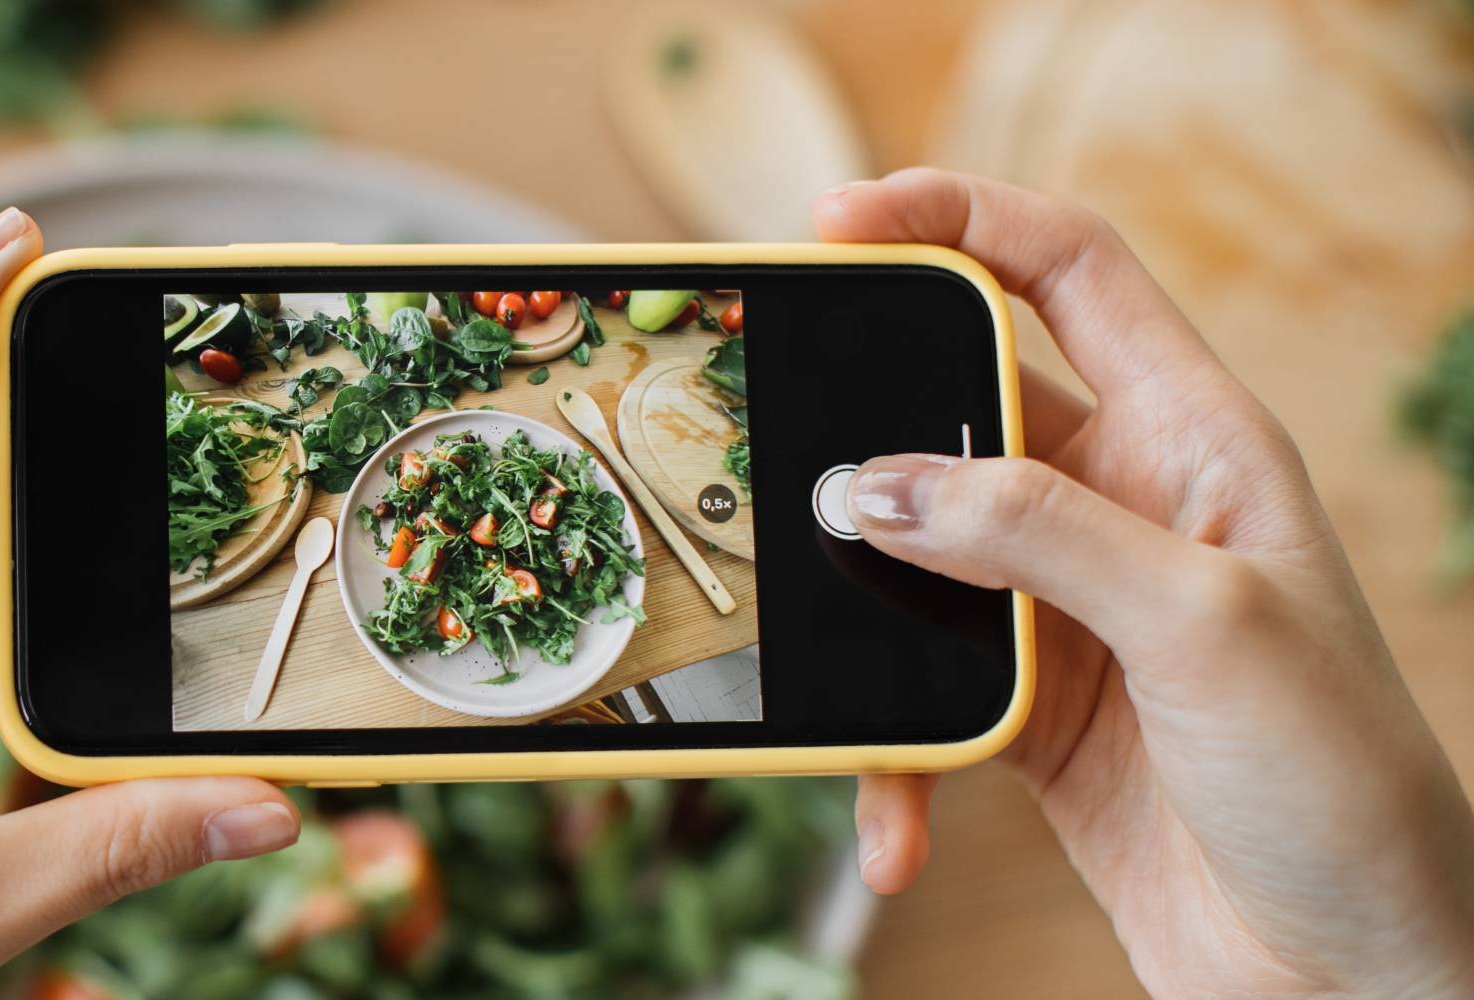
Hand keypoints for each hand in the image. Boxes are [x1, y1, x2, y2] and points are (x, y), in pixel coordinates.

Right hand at [824, 170, 1473, 995]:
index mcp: (1194, 442)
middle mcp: (1122, 510)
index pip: (1070, 273)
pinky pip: (914, 701)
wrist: (1354, 973)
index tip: (842, 221)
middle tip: (766, 429)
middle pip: (958, 407)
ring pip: (912, 561)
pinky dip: (889, 762)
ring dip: (859, 617)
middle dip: (862, 422)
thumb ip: (1034, 537)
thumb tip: (873, 484)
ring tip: (823, 661)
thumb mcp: (1202, 629)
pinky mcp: (1025, 713)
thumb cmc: (1340, 783)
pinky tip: (898, 827)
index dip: (959, 218)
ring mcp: (1066, 613)